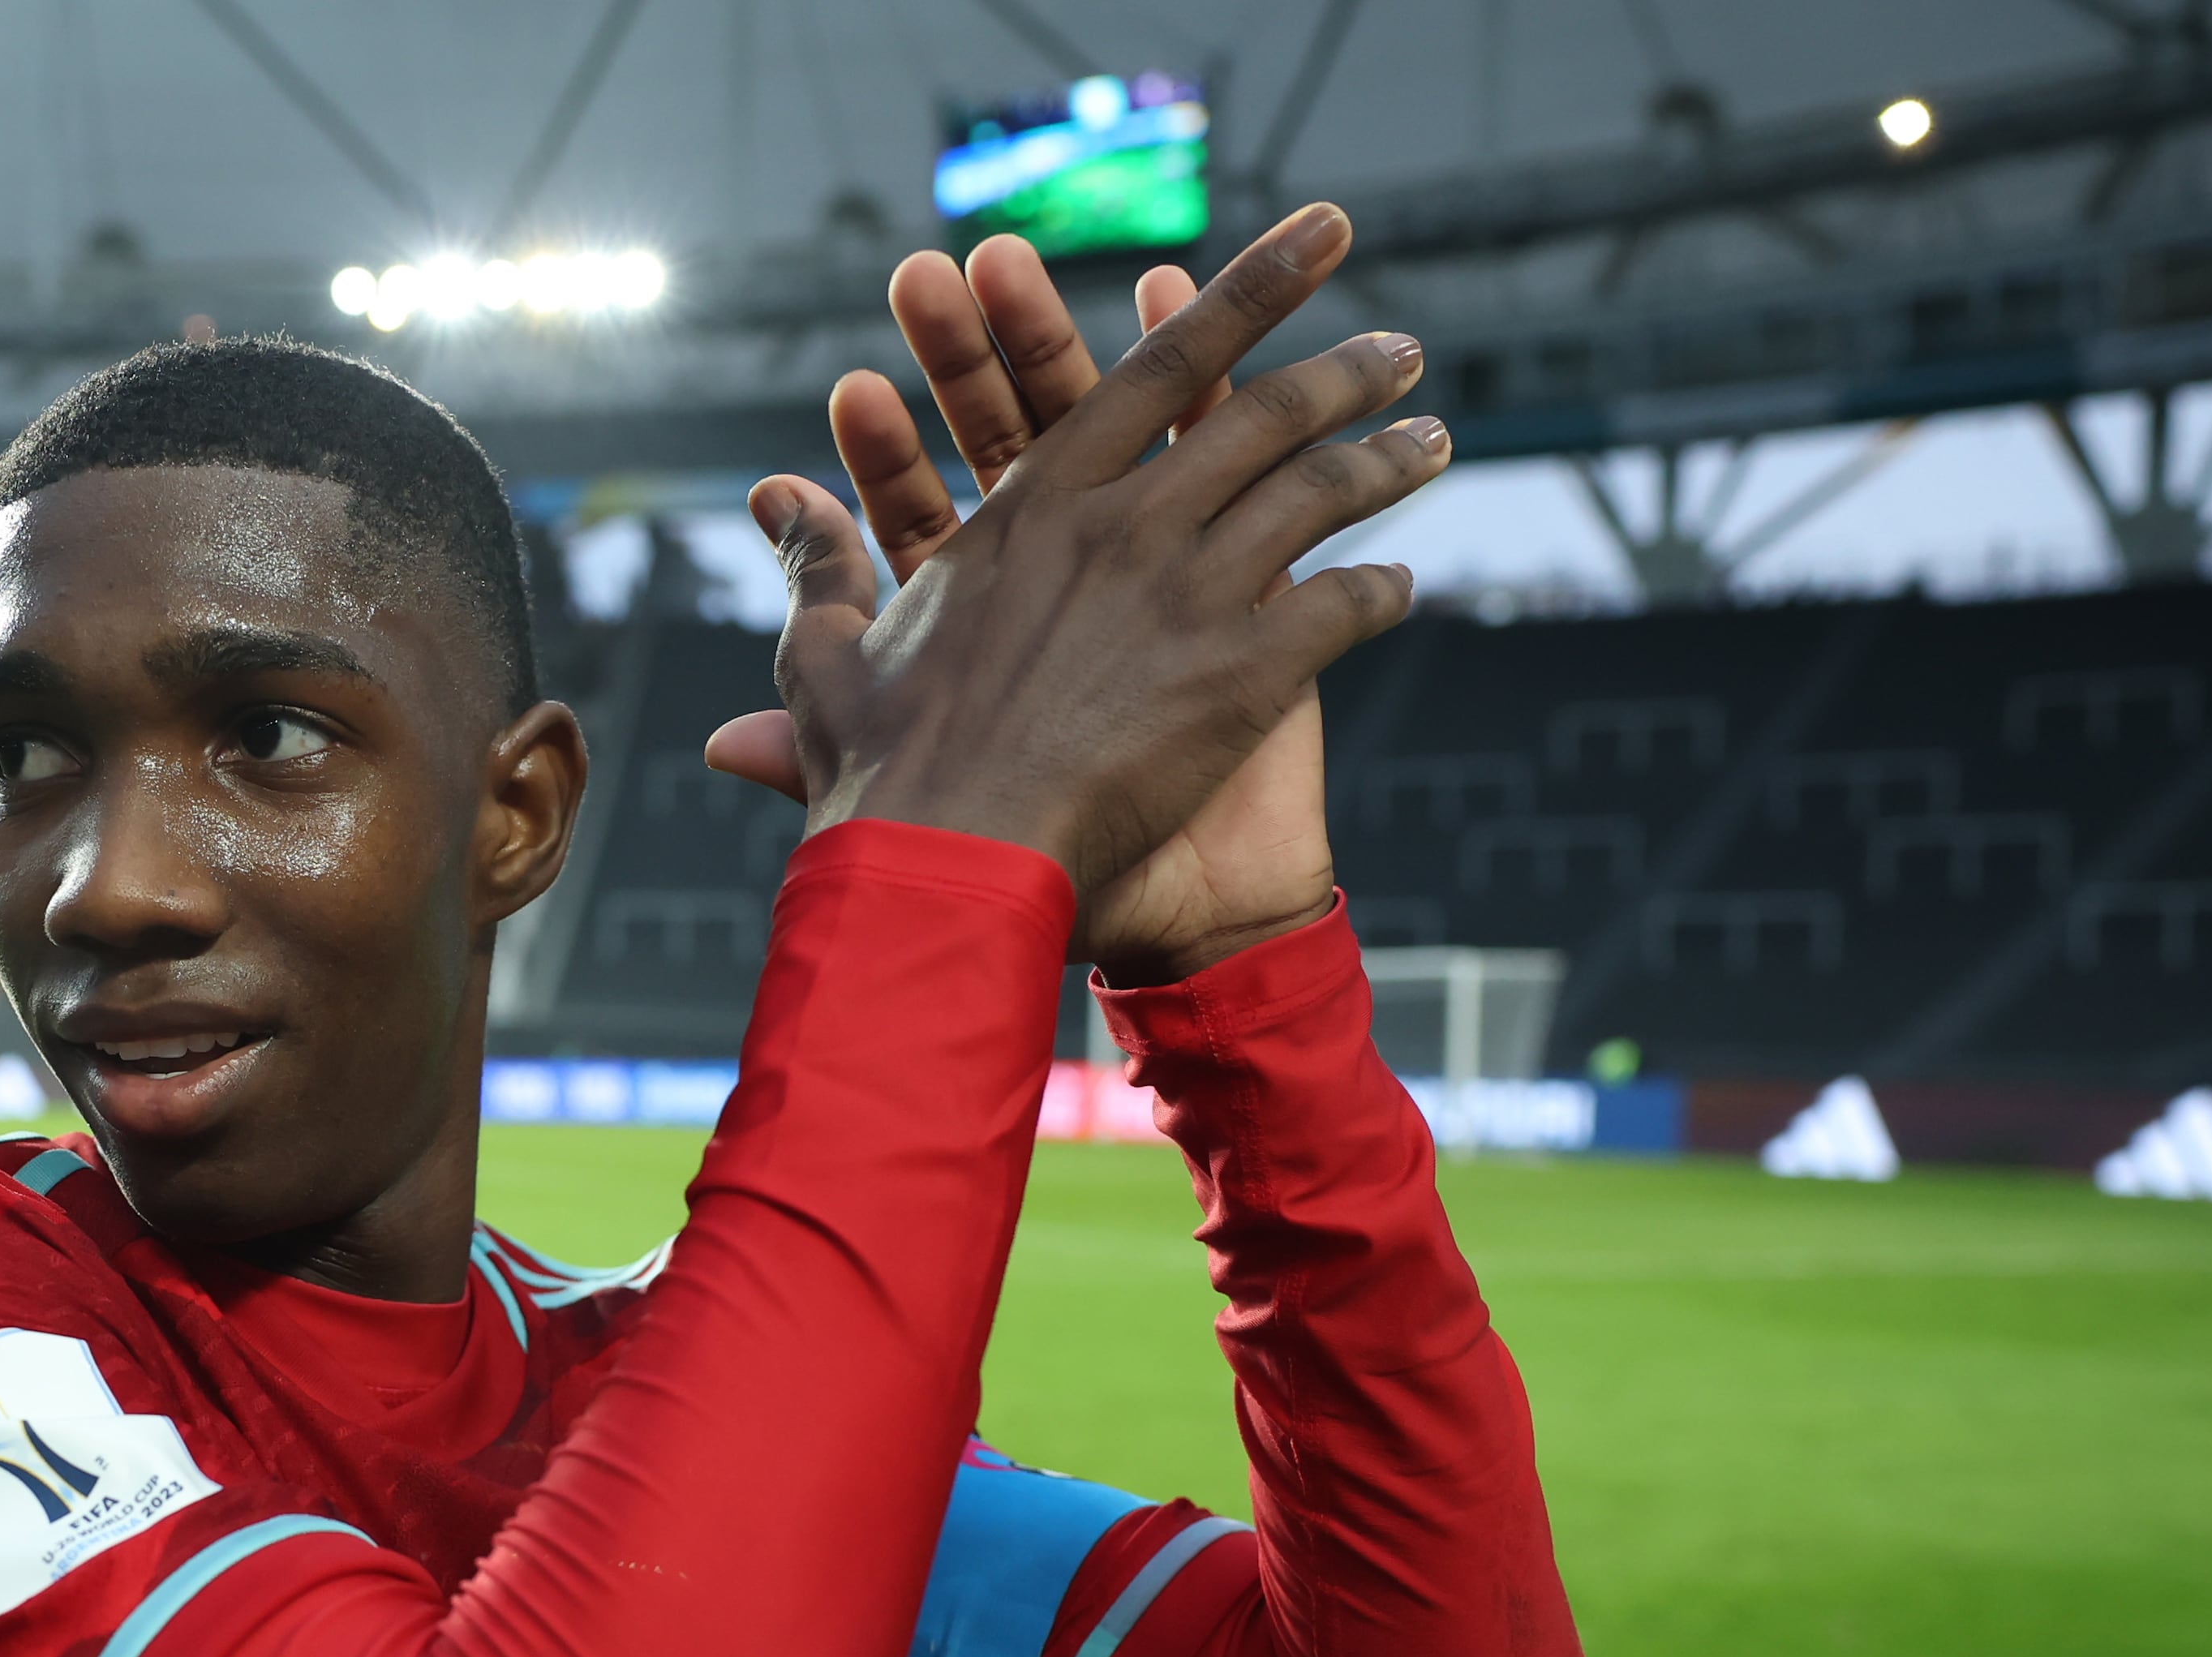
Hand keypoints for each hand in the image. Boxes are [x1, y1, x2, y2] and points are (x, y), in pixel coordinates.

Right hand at [710, 218, 1445, 981]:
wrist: (948, 865)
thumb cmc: (883, 774)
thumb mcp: (829, 656)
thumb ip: (817, 568)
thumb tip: (779, 503)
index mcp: (1036, 505)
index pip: (1157, 365)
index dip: (1246, 288)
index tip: (1318, 236)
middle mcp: (1124, 526)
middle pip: (1261, 417)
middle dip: (1343, 368)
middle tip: (1402, 345)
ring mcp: (1189, 595)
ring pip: (1316, 495)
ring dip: (1384, 459)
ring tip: (1432, 438)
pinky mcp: (1241, 677)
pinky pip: (1337, 611)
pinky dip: (1376, 593)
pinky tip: (1400, 585)